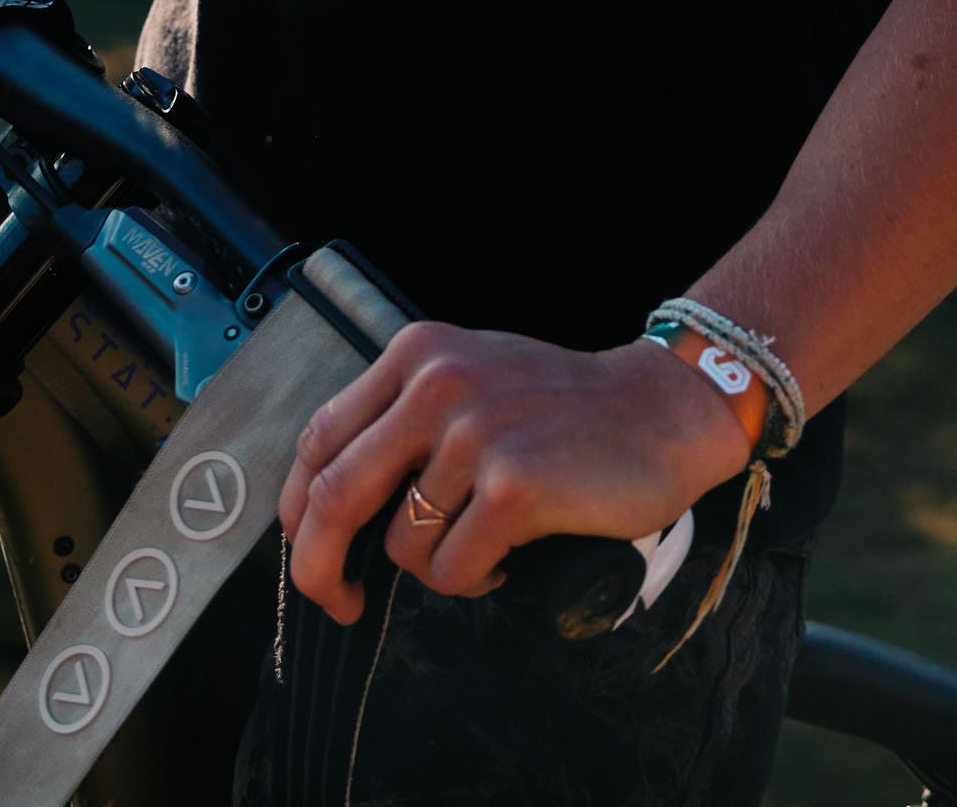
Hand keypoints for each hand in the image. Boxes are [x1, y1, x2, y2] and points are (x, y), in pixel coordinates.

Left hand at [277, 321, 750, 625]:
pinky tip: (509, 556)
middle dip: (318, 567)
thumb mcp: (470, 377)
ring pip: (402, 545)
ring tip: (483, 545)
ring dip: (435, 569)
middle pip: (332, 496)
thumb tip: (324, 499)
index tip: (308, 548)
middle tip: (337, 603)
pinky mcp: (513, 485)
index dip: (297, 508)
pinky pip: (453, 570)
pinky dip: (474, 580)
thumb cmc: (561, 406)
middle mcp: (435, 383)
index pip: (317, 439)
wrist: (659, 408)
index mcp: (414, 354)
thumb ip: (403, 417)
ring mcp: (474, 433)